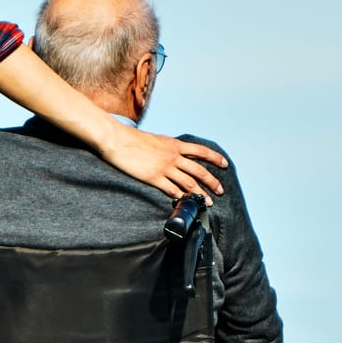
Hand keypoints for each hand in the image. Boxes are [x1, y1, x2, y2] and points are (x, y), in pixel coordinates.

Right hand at [102, 123, 228, 199]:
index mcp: (174, 145)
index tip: (225, 164)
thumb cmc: (133, 139)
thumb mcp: (156, 140)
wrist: (116, 139)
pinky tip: (184, 202)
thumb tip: (175, 153)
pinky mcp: (153, 178)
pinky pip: (171, 190)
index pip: (201, 151)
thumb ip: (167, 148)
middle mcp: (173, 156)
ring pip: (189, 183)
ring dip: (200, 194)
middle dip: (212, 182)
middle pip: (199, 171)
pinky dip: (180, 197)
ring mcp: (164, 168)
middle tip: (220, 191)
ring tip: (207, 203)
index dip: (215, 158)